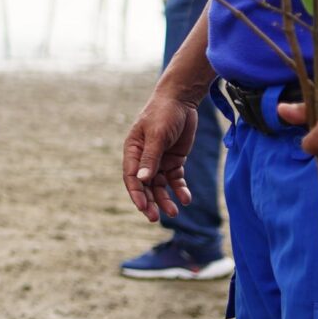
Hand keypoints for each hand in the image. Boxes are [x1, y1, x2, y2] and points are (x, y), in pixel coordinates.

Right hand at [121, 92, 199, 221]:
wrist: (182, 100)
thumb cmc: (164, 113)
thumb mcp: (157, 134)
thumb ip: (150, 157)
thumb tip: (142, 180)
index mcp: (133, 151)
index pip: (131, 177)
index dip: (136, 193)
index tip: (143, 208)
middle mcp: (144, 158)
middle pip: (144, 185)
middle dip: (150, 202)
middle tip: (155, 218)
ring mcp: (159, 160)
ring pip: (160, 185)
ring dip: (165, 199)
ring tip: (174, 213)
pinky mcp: (174, 160)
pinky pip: (175, 179)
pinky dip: (180, 189)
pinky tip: (186, 199)